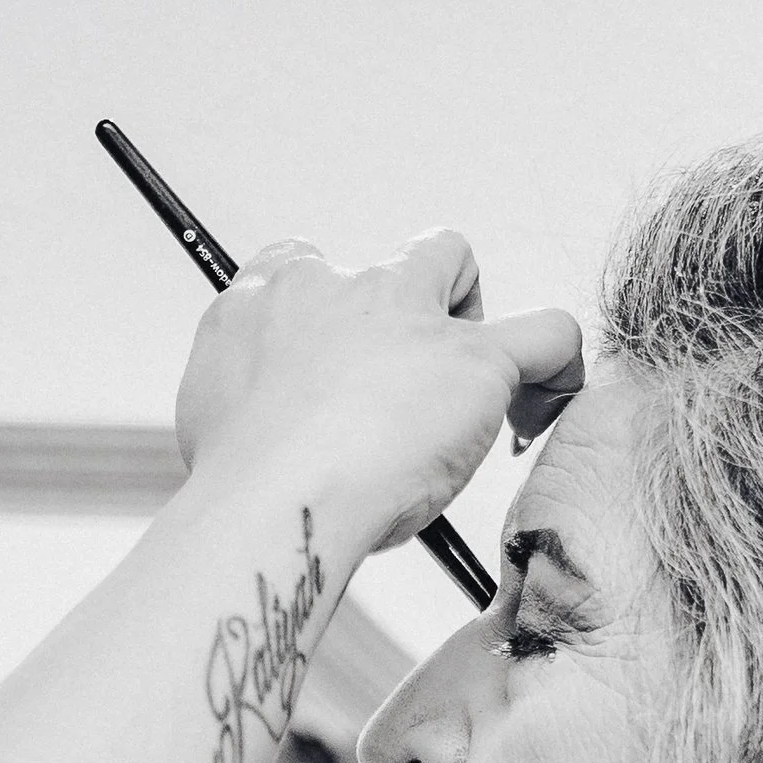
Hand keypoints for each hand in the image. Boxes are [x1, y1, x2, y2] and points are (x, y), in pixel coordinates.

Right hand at [176, 233, 583, 564]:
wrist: (272, 500)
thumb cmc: (238, 484)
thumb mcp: (208, 422)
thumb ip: (244, 404)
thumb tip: (262, 428)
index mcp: (267, 299)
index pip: (301, 269)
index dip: (330, 318)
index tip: (336, 376)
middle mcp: (339, 288)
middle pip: (386, 262)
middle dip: (406, 307)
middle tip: (406, 388)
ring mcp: (409, 315)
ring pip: (457, 269)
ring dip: (463, 331)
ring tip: (464, 407)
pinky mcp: (473, 361)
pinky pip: (544, 334)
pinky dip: (555, 361)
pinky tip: (546, 398)